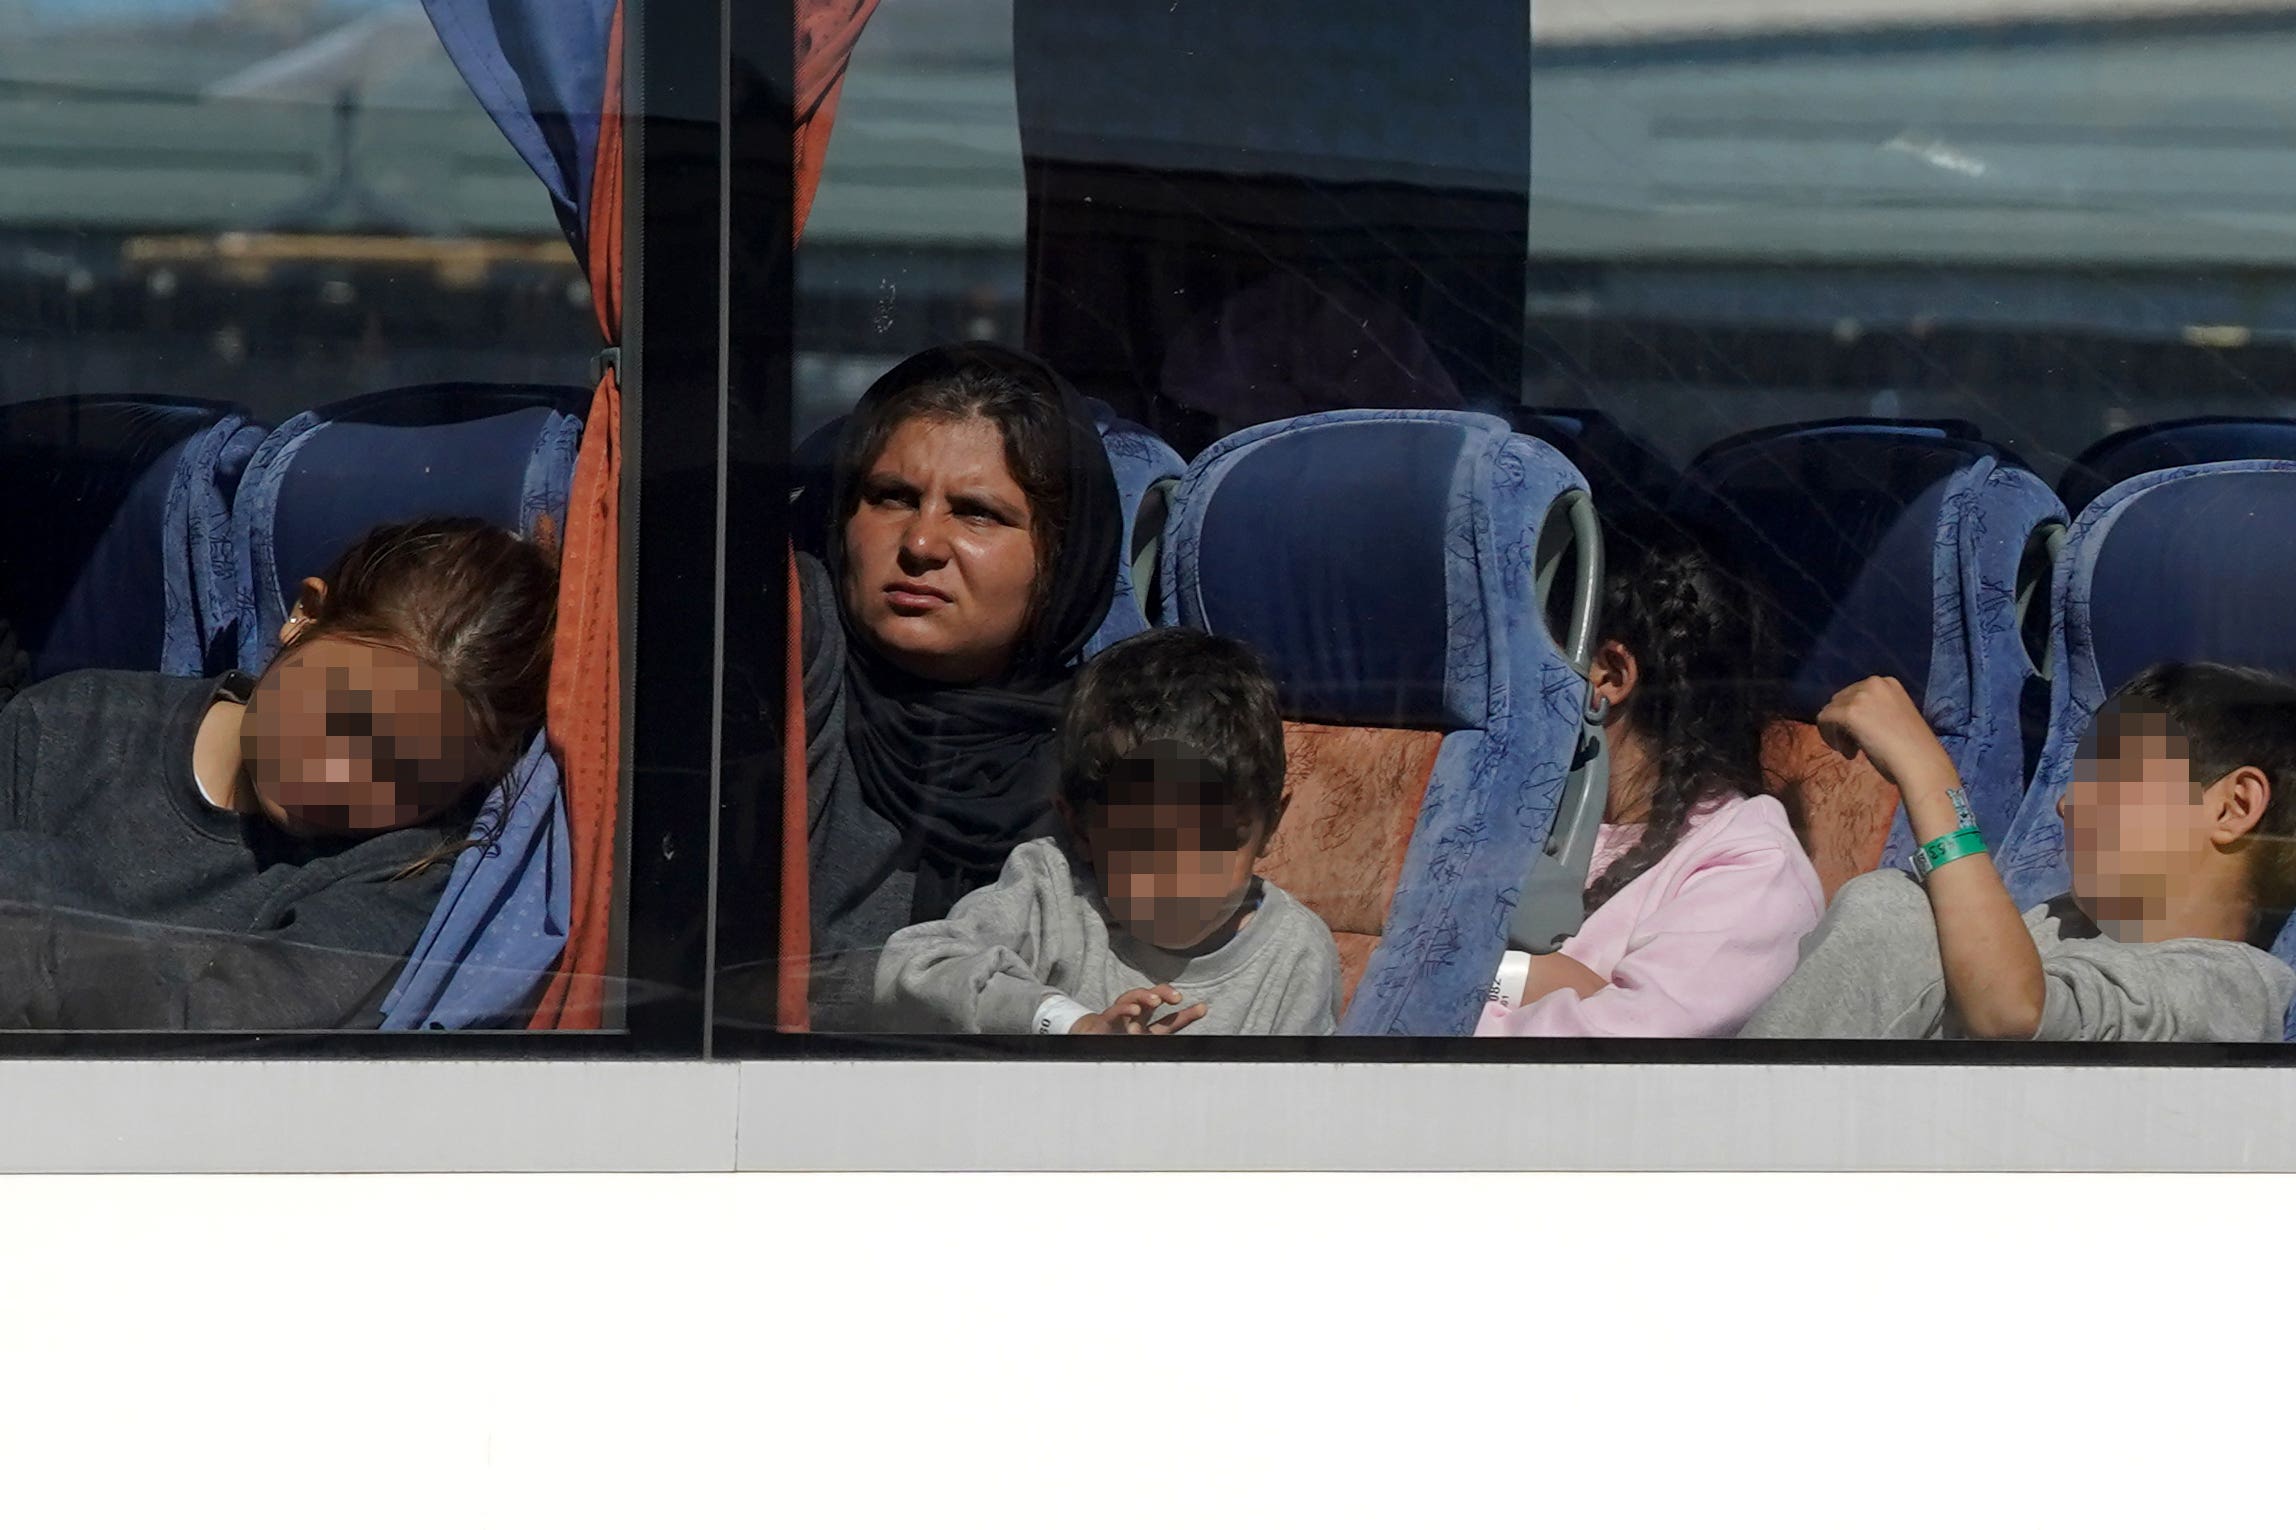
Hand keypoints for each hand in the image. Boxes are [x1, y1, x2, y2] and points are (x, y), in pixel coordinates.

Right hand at [1070, 985, 1206, 1035]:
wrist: (1085, 1046)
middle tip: (1177, 997)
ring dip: (1144, 996)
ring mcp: (1118, 1018)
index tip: (1203, 1008)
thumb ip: (1161, 1044)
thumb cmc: (1114, 1045)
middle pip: (1150, 999)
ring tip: (1156, 1000)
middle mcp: (1133, 1018)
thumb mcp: (1142, 1048)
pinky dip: (1124, 1008)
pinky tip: (1135, 1009)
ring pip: (1131, 998)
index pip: (1169, 1020)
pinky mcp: (1104, 1022)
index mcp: (1145, 1027)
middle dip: (1163, 993)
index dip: (1186, 1015)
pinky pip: (1114, 1012)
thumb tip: (1183, 1052)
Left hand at [1815, 676, 1958, 795]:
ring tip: (1853, 752)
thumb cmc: (1913, 749)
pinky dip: (1829, 736)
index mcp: (1888, 683)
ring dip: (1838, 732)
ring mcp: (1861, 696)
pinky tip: (1848, 752)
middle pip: (1840, 700)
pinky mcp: (1849, 712)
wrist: (1920, 762)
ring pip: (1831, 710)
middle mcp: (1874, 683)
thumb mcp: (1895, 718)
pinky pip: (1824, 720)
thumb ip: (1875, 711)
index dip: (1854, 715)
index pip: (1856, 693)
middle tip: (1855, 747)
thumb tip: (1851, 719)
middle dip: (1844, 723)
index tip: (1862, 735)